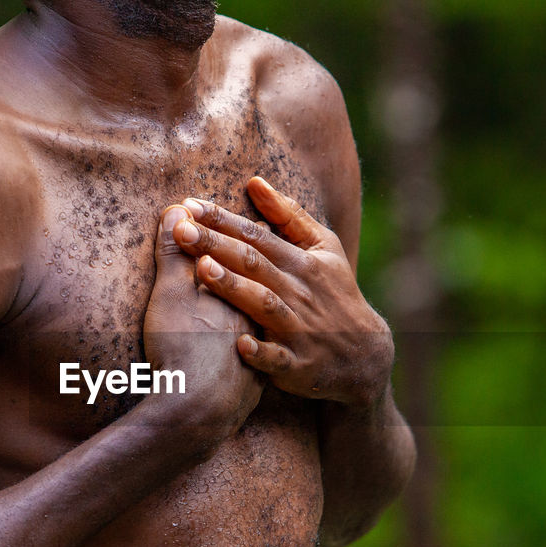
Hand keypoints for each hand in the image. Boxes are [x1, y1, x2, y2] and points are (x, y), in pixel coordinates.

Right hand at [143, 205, 262, 437]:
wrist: (199, 411)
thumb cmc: (181, 348)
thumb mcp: (171, 293)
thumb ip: (174, 254)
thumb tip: (175, 212)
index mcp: (242, 293)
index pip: (249, 254)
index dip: (239, 235)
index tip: (237, 221)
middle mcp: (257, 319)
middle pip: (265, 285)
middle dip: (259, 267)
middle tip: (254, 252)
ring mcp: (258, 353)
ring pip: (266, 323)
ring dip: (259, 307)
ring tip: (255, 296)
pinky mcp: (253, 384)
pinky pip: (260, 361)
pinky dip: (258, 348)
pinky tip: (253, 348)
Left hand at [174, 177, 393, 408]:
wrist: (365, 355)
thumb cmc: (335, 293)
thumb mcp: (324, 248)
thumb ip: (288, 216)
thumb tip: (254, 181)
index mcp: (301, 262)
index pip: (256, 235)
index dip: (222, 220)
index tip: (188, 205)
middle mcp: (299, 292)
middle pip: (253, 263)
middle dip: (216, 245)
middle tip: (180, 230)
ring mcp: (298, 329)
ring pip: (264, 304)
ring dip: (234, 287)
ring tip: (202, 269)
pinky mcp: (297, 365)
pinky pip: (278, 359)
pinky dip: (261, 353)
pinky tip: (239, 345)